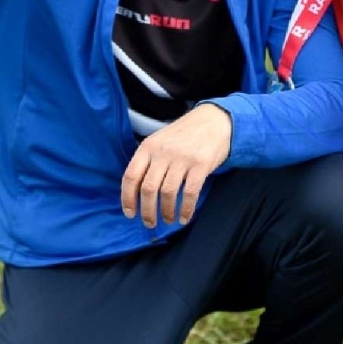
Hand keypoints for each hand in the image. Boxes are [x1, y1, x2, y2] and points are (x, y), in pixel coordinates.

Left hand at [121, 103, 231, 226]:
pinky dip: (186, 209)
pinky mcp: (200, 164)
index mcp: (148, 146)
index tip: (130, 213)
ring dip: (166, 212)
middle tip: (150, 223)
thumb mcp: (161, 141)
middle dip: (147, 211)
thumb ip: (149, 161)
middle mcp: (163, 152)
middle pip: (148, 188)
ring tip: (168, 219)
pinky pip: (189, 192)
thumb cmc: (185, 134)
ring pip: (167, 193)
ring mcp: (182, 157)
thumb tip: (137, 192)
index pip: (131, 176)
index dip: (128, 198)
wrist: (214, 120)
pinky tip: (185, 217)